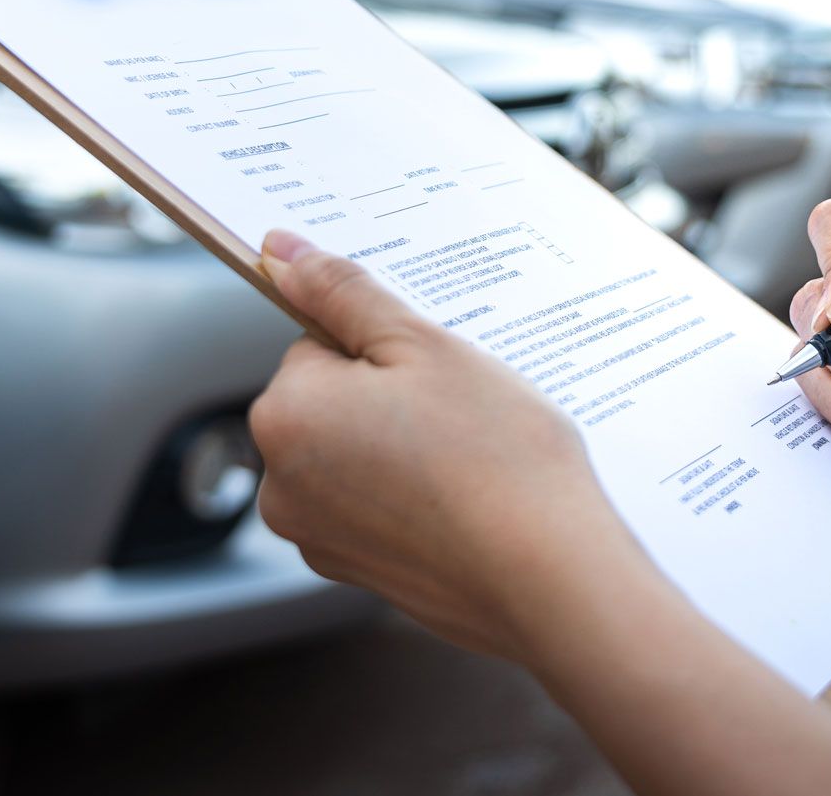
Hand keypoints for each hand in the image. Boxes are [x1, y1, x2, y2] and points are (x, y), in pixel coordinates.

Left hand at [250, 229, 653, 659]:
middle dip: (387, 397)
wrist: (551, 577)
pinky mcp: (355, 573)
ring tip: (466, 459)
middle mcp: (279, 484)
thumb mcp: (423, 346)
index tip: (432, 371)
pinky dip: (411, 497)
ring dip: (401, 446)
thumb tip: (279, 253)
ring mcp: (316, 538)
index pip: (320, 344)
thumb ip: (343, 293)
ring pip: (355, 454)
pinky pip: (375, 506)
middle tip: (457, 413)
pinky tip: (463, 500)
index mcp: (284, 415)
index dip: (384, 349)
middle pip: (331, 402)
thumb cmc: (495, 457)